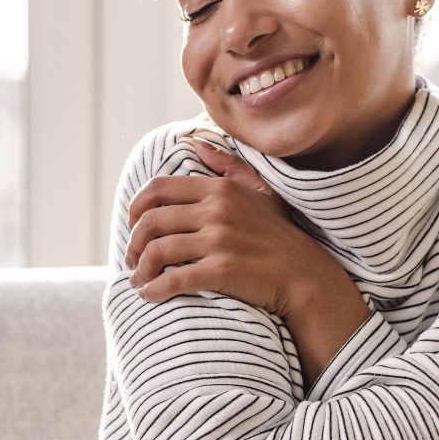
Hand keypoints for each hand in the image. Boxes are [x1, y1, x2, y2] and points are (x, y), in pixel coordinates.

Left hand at [124, 135, 334, 316]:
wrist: (307, 276)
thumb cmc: (281, 237)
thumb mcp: (260, 192)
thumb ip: (228, 167)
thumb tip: (198, 144)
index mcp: (220, 189)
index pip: (158, 189)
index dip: (136, 208)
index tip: (133, 226)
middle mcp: (216, 211)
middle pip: (151, 222)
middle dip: (133, 243)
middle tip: (132, 259)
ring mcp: (219, 240)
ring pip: (157, 251)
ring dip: (140, 269)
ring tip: (139, 280)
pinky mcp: (222, 270)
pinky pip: (174, 279)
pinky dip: (155, 289)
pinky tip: (150, 295)